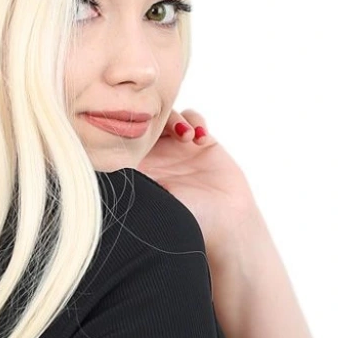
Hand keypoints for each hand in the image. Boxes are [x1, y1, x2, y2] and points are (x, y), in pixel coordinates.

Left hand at [135, 107, 260, 258]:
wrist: (225, 222)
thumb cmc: (186, 218)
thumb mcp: (153, 200)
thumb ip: (134, 180)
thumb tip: (111, 167)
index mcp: (139, 168)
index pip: (126, 138)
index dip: (130, 130)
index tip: (139, 136)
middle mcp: (157, 155)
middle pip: (147, 121)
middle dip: (155, 121)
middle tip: (164, 131)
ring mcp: (179, 146)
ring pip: (169, 115)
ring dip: (176, 120)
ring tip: (186, 137)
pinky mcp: (202, 141)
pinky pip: (194, 118)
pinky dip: (197, 122)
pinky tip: (201, 140)